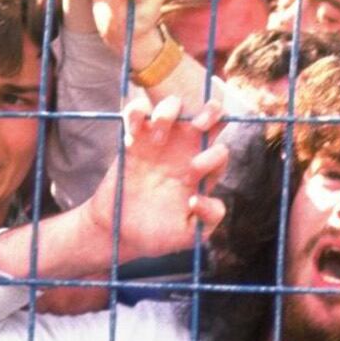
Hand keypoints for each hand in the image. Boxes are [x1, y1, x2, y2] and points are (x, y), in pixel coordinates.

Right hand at [79, 95, 230, 264]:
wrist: (120, 233)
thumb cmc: (157, 235)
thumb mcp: (188, 236)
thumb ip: (208, 220)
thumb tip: (202, 196)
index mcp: (203, 173)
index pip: (220, 151)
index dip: (212, 156)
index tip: (190, 176)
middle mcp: (185, 152)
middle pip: (209, 115)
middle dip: (210, 111)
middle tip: (198, 124)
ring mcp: (160, 142)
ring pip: (174, 104)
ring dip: (169, 112)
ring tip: (156, 138)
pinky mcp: (134, 139)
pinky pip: (137, 111)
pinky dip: (135, 113)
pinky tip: (132, 133)